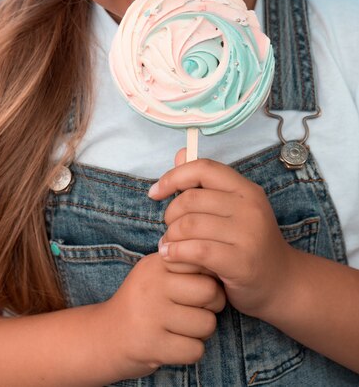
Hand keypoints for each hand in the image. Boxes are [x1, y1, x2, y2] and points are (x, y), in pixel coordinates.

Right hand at [104, 252, 225, 379]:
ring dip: (201, 331)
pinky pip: (195, 350)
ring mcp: (151, 315)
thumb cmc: (143, 303)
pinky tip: (175, 344)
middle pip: (210, 291)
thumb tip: (220, 265)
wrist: (106, 337)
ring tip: (183, 328)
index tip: (197, 286)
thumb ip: (184, 264)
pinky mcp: (151, 345)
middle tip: (198, 309)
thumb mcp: (156, 273)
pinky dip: (191, 351)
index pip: (201, 260)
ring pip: (207, 324)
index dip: (209, 276)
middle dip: (213, 305)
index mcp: (156, 263)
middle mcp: (153, 285)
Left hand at [148, 149, 293, 319]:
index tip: (155, 192)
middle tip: (169, 228)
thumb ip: (204, 183)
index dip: (174, 176)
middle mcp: (250, 207)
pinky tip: (169, 256)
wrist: (282, 282)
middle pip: (191, 199)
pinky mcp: (241, 262)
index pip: (203, 168)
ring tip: (167, 245)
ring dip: (170, 236)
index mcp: (246, 189)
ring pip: (189, 225)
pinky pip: (196, 250)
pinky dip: (176, 253)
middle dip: (170, 214)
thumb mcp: (233, 208)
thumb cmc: (249, 242)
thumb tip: (180, 154)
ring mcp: (248, 234)